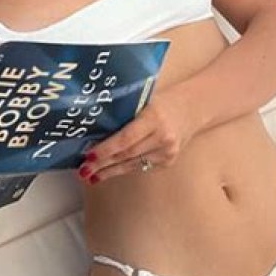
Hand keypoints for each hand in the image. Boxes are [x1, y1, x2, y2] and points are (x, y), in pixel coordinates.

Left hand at [76, 84, 198, 183]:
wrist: (193, 108)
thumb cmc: (162, 101)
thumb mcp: (143, 100)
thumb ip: (124, 114)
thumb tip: (93, 128)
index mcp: (154, 117)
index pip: (127, 138)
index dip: (106, 149)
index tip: (89, 155)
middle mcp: (163, 137)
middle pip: (127, 154)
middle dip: (102, 163)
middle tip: (83, 170)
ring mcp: (167, 152)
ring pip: (132, 164)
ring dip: (109, 171)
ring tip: (90, 175)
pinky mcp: (168, 161)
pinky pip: (140, 167)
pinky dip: (123, 169)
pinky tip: (107, 172)